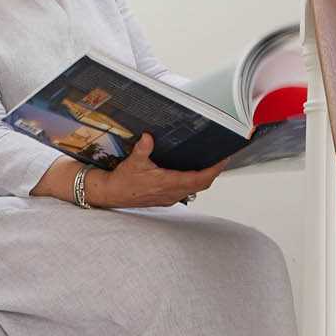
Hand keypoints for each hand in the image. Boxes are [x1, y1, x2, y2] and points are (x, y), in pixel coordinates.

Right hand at [89, 131, 223, 209]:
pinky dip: (194, 181)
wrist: (112, 194)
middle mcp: (172, 193)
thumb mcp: (133, 161)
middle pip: (202, 184)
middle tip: (222, 159)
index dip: (214, 170)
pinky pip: (186, 190)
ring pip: (195, 188)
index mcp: (167, 183)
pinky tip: (193, 172)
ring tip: (212, 163)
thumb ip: (143, 148)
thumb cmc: (123, 181)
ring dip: (205, 177)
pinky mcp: (165, 198)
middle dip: (213, 172)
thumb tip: (148, 137)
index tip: (223, 160)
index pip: (199, 179)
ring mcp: (169, 197)